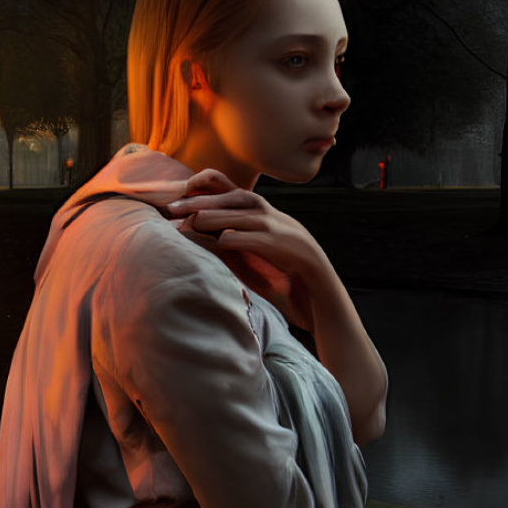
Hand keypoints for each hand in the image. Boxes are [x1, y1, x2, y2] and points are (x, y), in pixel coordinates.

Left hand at [166, 168, 386, 444]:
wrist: (333, 316)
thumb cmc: (296, 300)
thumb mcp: (262, 274)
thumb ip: (239, 257)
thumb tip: (206, 248)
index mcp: (278, 226)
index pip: (243, 196)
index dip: (213, 190)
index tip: (182, 191)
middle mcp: (287, 225)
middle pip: (243, 197)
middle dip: (206, 198)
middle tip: (173, 205)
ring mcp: (296, 238)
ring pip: (252, 214)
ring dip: (219, 214)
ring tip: (190, 219)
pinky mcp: (301, 256)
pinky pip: (267, 241)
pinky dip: (243, 238)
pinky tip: (223, 240)